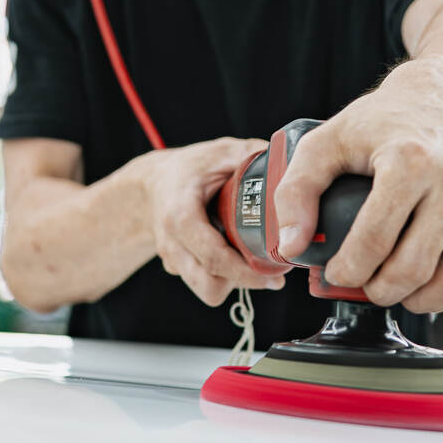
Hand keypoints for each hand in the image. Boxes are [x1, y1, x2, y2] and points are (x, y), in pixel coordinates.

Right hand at [135, 137, 287, 307]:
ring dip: (235, 281)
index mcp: (180, 216)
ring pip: (208, 290)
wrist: (151, 184)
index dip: (247, 271)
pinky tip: (235, 253)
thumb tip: (291, 165)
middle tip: (272, 271)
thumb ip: (254, 157)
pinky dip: (224, 276)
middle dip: (245, 282)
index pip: (214, 258)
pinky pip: (204, 282)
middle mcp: (172, 244)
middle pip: (210, 286)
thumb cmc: (188, 168)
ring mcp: (173, 259)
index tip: (277, 271)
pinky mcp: (178, 268)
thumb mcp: (221, 152)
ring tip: (254, 259)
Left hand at [270, 96, 442, 313]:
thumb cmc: (383, 122)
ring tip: (388, 288)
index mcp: (409, 161)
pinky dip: (442, 294)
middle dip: (377, 290)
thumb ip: (297, 190)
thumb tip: (292, 245)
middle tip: (358, 282)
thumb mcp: (327, 140)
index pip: (375, 239)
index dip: (347, 269)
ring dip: (413, 299)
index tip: (335, 272)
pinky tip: (417, 285)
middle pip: (412, 268)